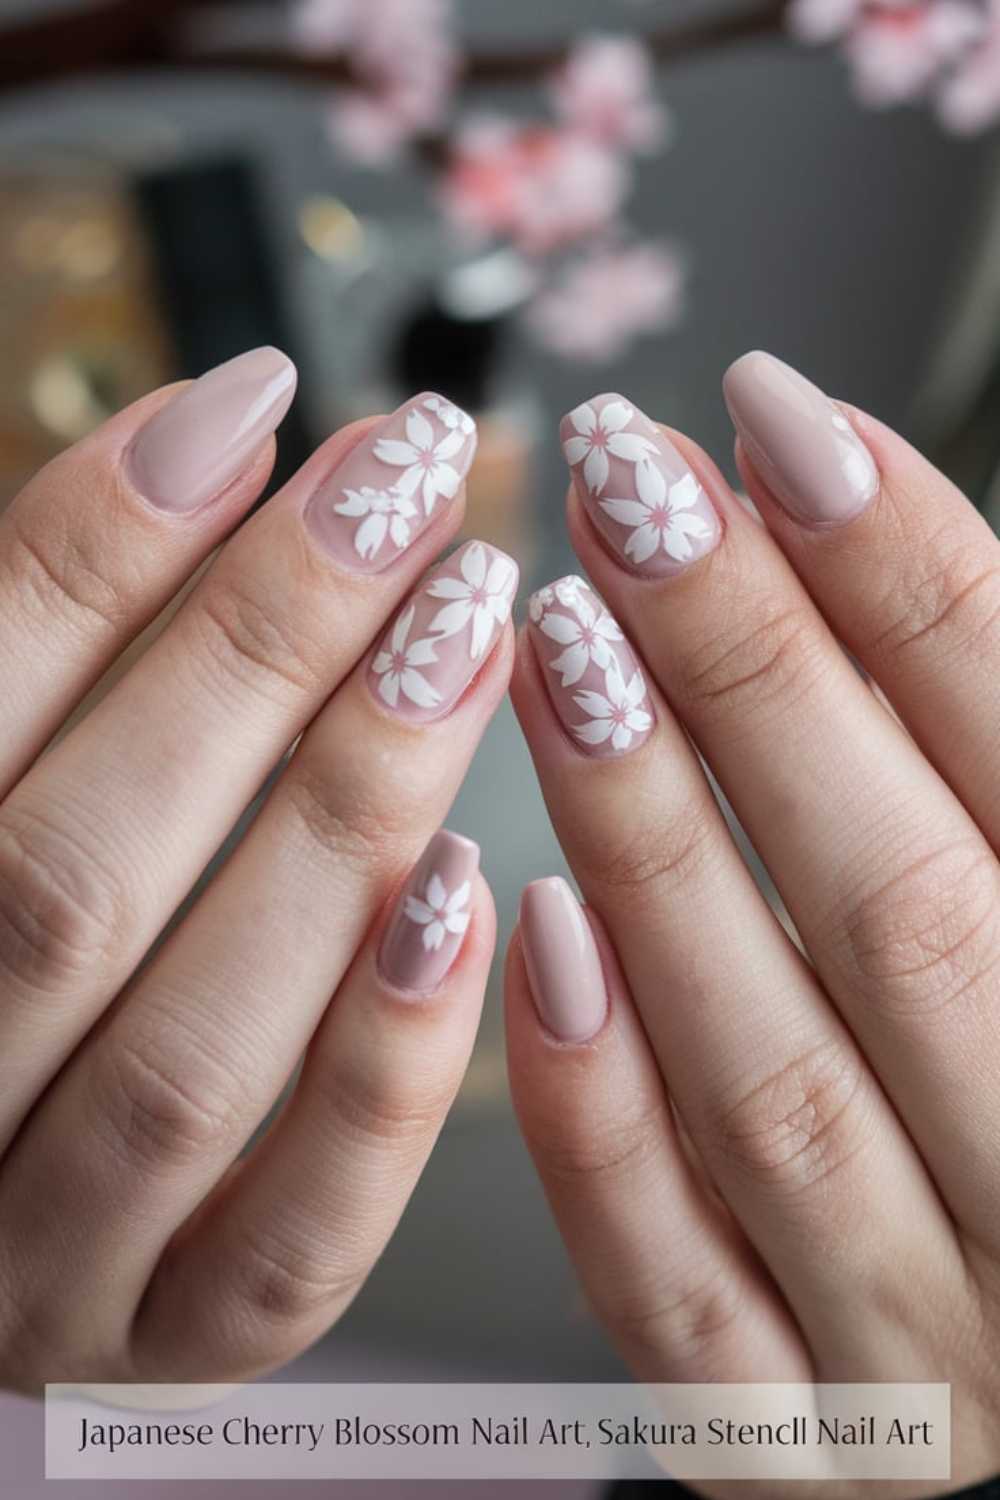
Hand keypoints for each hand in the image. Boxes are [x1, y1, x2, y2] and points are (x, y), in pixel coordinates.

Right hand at [0, 350, 514, 1391]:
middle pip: (72, 876)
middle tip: (404, 491)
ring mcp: (31, 1259)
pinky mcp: (170, 1340)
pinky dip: (382, 1074)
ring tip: (464, 633)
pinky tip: (474, 897)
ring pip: (190, 1052)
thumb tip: (202, 443)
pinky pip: (289, 1243)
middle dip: (251, 659)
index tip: (253, 405)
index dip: (95, 546)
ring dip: (340, 824)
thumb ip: (41, 660)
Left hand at [507, 355, 999, 1495]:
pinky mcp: (803, 1436)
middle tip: (633, 491)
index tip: (778, 425)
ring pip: (769, 1077)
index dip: (912, 580)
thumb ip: (999, 771)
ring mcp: (929, 1336)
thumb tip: (888, 569)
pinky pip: (680, 1286)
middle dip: (762, 675)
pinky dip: (602, 1116)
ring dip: (657, 847)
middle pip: (902, 902)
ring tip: (560, 648)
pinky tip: (539, 939)